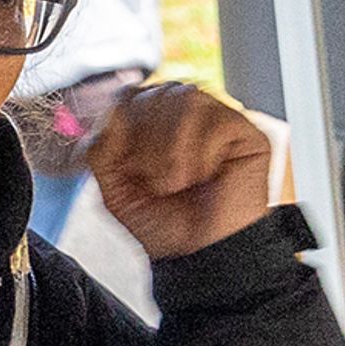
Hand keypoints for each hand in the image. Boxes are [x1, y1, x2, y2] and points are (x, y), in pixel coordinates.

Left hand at [88, 81, 273, 259]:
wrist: (202, 253)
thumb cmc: (165, 225)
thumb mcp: (115, 191)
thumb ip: (101, 151)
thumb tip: (110, 114)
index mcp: (148, 125)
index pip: (128, 94)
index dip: (119, 123)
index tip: (122, 160)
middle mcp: (181, 116)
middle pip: (153, 92)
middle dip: (145, 142)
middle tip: (155, 181)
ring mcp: (214, 119)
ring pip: (184, 97)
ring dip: (171, 148)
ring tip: (177, 183)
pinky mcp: (243, 130)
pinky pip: (215, 118)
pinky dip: (200, 153)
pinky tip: (204, 176)